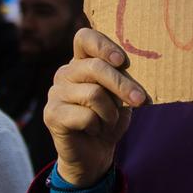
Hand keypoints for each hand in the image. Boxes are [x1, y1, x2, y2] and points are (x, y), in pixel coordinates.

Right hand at [43, 28, 148, 187]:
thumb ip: (123, 80)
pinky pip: (85, 115)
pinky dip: (97, 126)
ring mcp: (55, 93)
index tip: (122, 61)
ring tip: (108, 122)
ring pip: (93, 93)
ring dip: (110, 112)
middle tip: (140, 99)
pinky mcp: (52, 114)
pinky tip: (93, 130)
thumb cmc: (109, 120)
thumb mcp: (121, 97)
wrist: (94, 154)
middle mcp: (65, 73)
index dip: (103, 46)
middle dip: (122, 85)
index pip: (85, 38)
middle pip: (95, 67)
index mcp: (82, 62)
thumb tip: (139, 70)